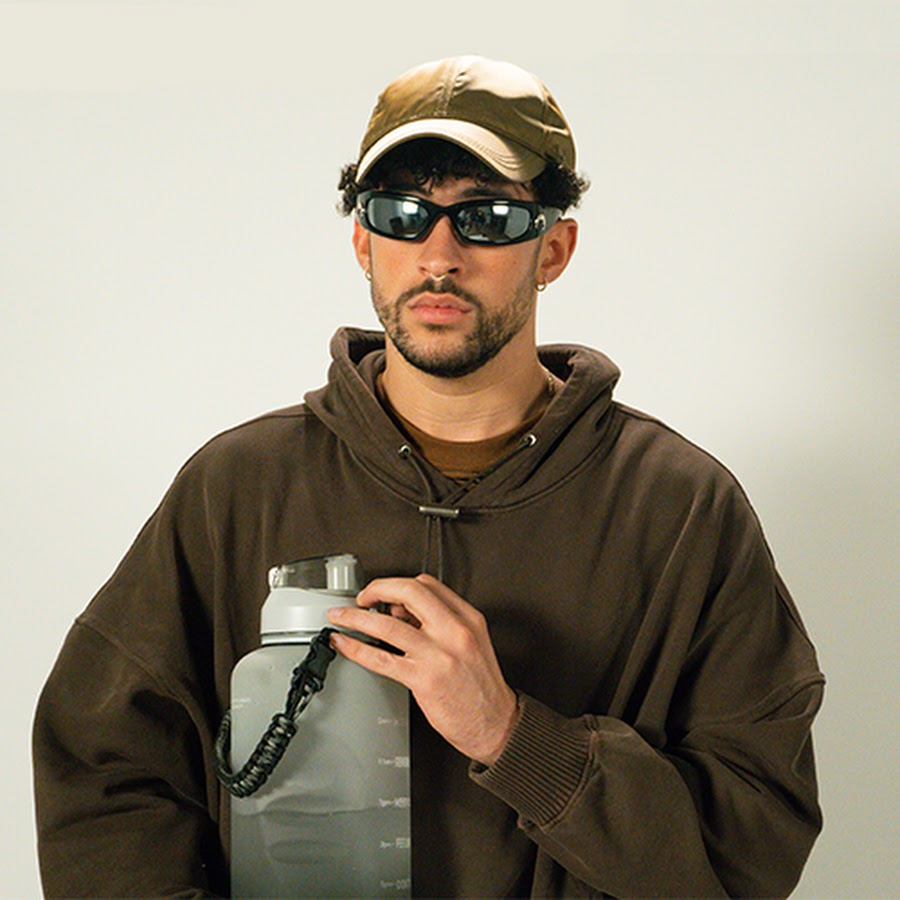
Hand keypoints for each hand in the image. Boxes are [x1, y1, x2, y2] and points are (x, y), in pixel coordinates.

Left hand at [327, 574, 517, 766]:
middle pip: (409, 592)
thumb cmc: (481, 687)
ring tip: (340, 617)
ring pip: (388, 625)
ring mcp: (439, 654)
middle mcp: (454, 631)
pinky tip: (345, 645)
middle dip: (377, 589)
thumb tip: (401, 612)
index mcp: (468, 618)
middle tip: (361, 598)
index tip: (384, 593)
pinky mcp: (424, 679)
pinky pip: (381, 659)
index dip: (398, 584)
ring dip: (356, 617)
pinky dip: (357, 648)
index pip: (428, 585)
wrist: (497, 725)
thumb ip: (440, 623)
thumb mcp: (471, 642)